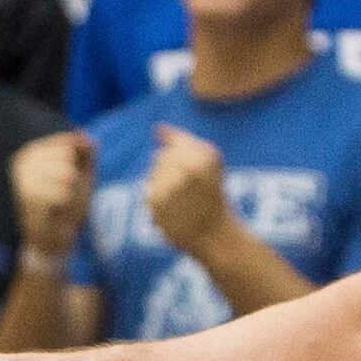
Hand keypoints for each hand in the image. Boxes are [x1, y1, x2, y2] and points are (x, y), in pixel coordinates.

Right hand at [10, 131, 92, 262]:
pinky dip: (66, 205)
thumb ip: (85, 153)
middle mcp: (23, 160)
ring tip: (61, 206)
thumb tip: (84, 135)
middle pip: (69, 157)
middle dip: (76, 179)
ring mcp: (22, 177)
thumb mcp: (83, 176)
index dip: (80, 164)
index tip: (71, 183)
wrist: (50, 243)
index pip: (68, 143)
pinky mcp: (26, 197)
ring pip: (67, 174)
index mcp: (33, 152)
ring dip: (72, 193)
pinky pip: (63, 193)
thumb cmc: (68, 208)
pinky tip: (56, 213)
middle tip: (65, 198)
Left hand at [141, 124, 233, 253]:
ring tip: (182, 199)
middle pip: (160, 158)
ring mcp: (167, 188)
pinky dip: (158, 198)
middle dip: (172, 169)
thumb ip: (182, 139)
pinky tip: (173, 208)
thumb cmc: (213, 192)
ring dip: (163, 183)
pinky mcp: (154, 204)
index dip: (182, 158)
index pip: (172, 146)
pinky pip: (147, 191)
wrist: (213, 233)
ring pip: (153, 174)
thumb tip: (157, 128)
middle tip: (189, 188)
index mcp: (201, 159)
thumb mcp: (210, 159)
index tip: (194, 174)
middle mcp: (183, 172)